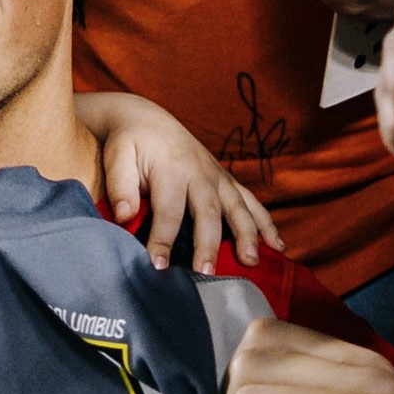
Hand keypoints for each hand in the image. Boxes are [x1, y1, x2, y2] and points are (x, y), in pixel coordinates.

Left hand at [83, 92, 282, 272]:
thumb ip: (120, 186)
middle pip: (209, 212)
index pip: (168, 211)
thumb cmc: (129, 143)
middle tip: (206, 273)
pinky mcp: (227, 181)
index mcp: (172, 168)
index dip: (163, 240)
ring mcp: (218, 176)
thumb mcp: (116, 157)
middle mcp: (201, 173)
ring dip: (248, 235)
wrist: (149, 120)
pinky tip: (277, 245)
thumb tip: (124, 215)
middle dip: (209, 244)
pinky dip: (266, 223)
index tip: (158, 266)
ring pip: (238, 207)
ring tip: (251, 262)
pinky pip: (252, 202)